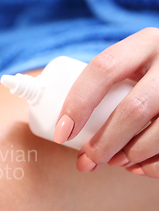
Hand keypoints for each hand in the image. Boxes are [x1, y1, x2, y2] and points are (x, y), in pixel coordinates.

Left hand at [55, 27, 158, 177]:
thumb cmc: (146, 77)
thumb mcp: (130, 67)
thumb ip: (104, 87)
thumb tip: (63, 131)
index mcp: (144, 44)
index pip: (103, 69)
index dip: (77, 103)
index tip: (61, 134)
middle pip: (133, 109)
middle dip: (104, 143)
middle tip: (87, 160)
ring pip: (158, 132)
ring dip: (129, 155)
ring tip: (114, 161)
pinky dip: (153, 165)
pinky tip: (139, 166)